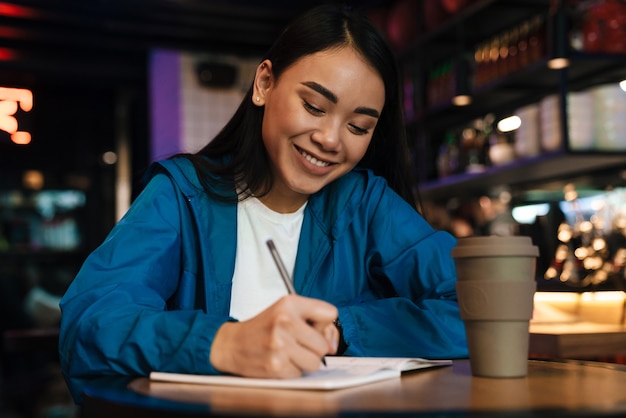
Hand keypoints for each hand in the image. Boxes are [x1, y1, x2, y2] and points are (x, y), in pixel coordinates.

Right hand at [210, 295, 337, 377]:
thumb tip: (332, 347)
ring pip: (315, 362)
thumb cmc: (263, 328)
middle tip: (295, 342)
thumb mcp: (287, 312)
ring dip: (303, 361)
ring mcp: (280, 344)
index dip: (324, 324)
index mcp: (290, 303)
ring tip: (287, 352)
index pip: (331, 313)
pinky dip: (291, 371)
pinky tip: (278, 361)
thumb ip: (316, 323)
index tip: (312, 326)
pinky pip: (300, 374)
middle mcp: (285, 321)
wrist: (231, 344)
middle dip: (313, 348)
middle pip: (323, 344)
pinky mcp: (276, 365)